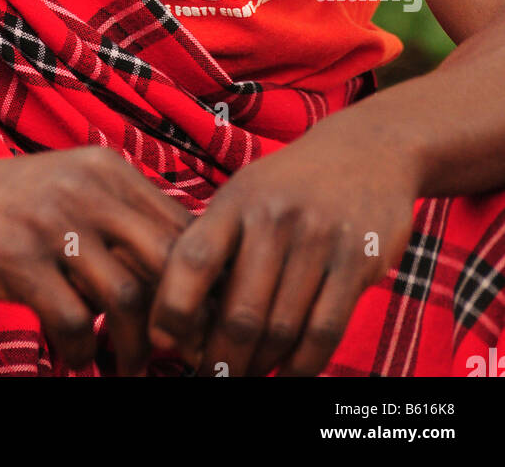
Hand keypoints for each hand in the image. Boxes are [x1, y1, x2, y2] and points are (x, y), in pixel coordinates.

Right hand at [0, 145, 190, 373]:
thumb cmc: (13, 202)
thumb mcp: (73, 188)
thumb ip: (122, 217)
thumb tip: (182, 275)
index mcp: (110, 171)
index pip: (181, 227)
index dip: (198, 283)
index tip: (198, 322)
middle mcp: (89, 189)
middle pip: (166, 262)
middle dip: (178, 319)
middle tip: (175, 354)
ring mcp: (53, 222)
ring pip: (124, 297)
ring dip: (132, 347)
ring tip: (126, 367)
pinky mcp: (17, 258)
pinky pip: (73, 319)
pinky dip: (82, 350)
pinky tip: (75, 357)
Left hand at [148, 113, 418, 376]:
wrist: (367, 151)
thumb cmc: (290, 185)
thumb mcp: (246, 193)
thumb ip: (215, 242)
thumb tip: (172, 311)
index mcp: (236, 200)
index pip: (193, 258)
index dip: (172, 308)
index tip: (163, 343)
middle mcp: (275, 217)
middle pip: (239, 312)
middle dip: (220, 360)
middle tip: (211, 379)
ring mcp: (319, 238)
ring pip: (281, 328)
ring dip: (259, 366)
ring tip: (245, 377)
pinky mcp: (357, 260)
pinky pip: (323, 331)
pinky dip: (301, 365)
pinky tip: (286, 374)